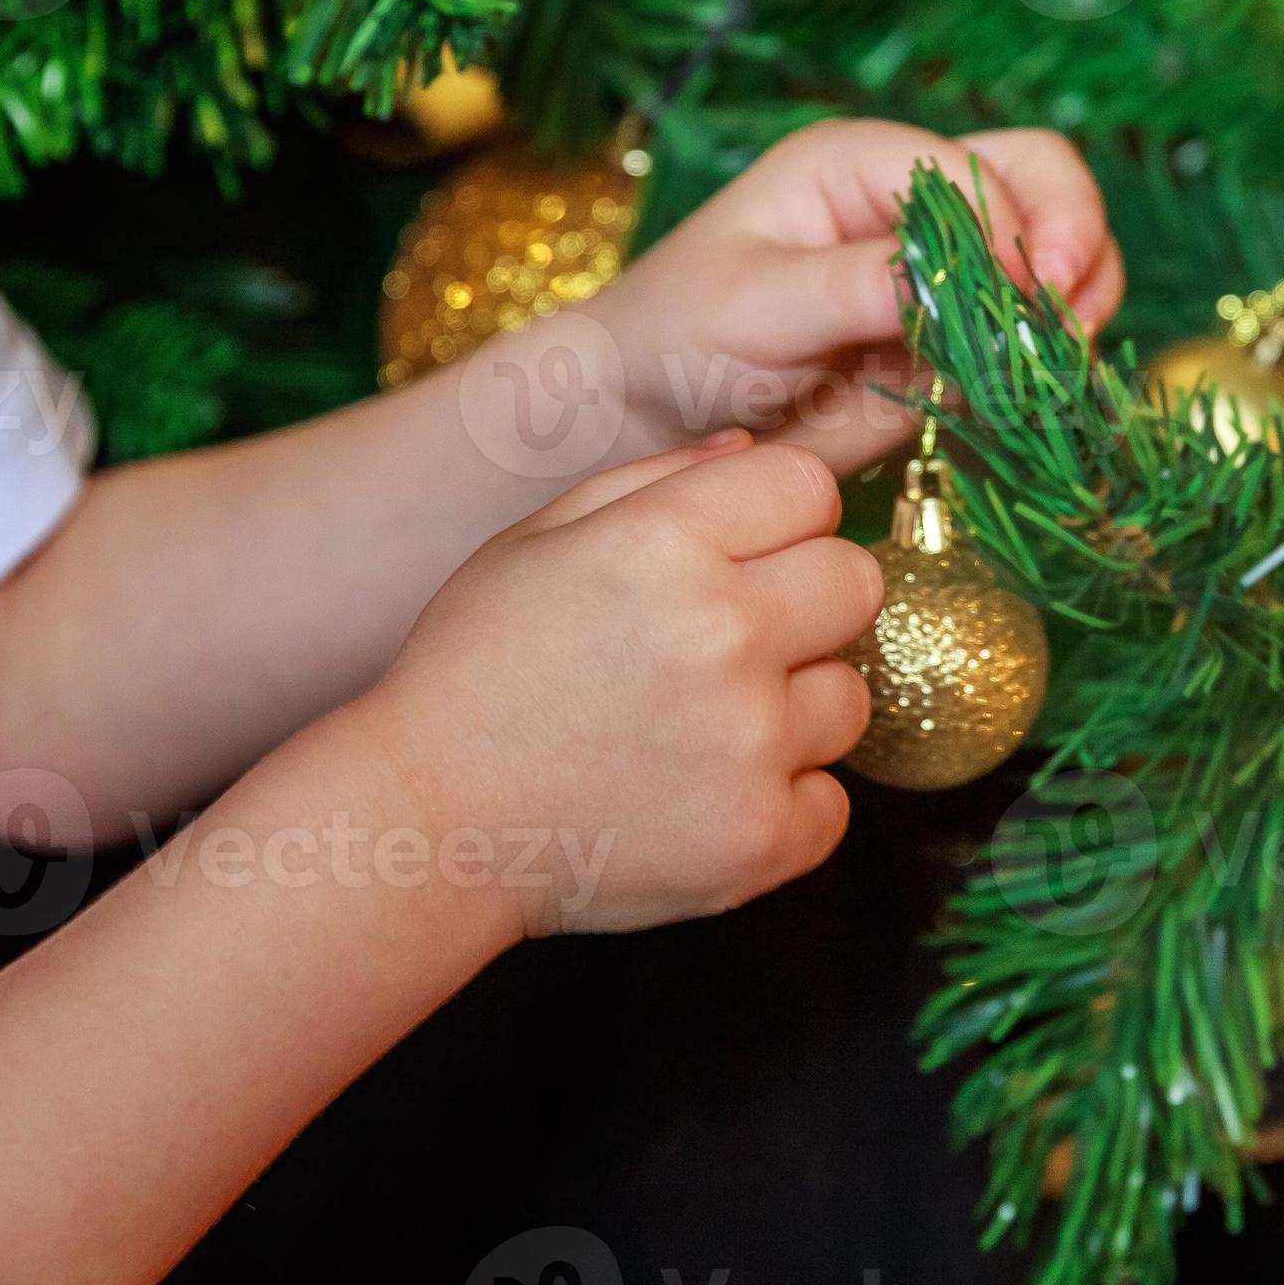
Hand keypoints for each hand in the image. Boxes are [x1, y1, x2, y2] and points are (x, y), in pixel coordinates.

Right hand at [341, 432, 879, 935]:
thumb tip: (750, 448)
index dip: (779, 521)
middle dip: (807, 604)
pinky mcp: (762, 837)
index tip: (741, 558)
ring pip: (849, 696)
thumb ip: (653, 481)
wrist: (425, 823)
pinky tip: (702, 797)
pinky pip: (832, 802)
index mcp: (666, 541)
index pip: (810, 488)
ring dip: (793, 710)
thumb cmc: (473, 673)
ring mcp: (750, 742)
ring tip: (699, 730)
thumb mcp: (535, 541)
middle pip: (858, 581)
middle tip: (731, 645)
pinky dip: (780, 806)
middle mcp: (723, 632)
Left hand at [592, 117, 1123, 471]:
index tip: (1023, 299)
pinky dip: (1052, 363)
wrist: (658, 413)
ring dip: (1077, 307)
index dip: (1014, 228)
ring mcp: (947, 270)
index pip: (976, 168)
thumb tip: (949, 281)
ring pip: (1062, 257)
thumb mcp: (754, 303)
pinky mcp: (960, 337)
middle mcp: (916, 203)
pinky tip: (1030, 397)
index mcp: (861, 164)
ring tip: (1053, 365)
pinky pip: (1037, 337)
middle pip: (1043, 181)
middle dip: (1073, 246)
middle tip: (1063, 322)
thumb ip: (853, 285)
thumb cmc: (682, 335)